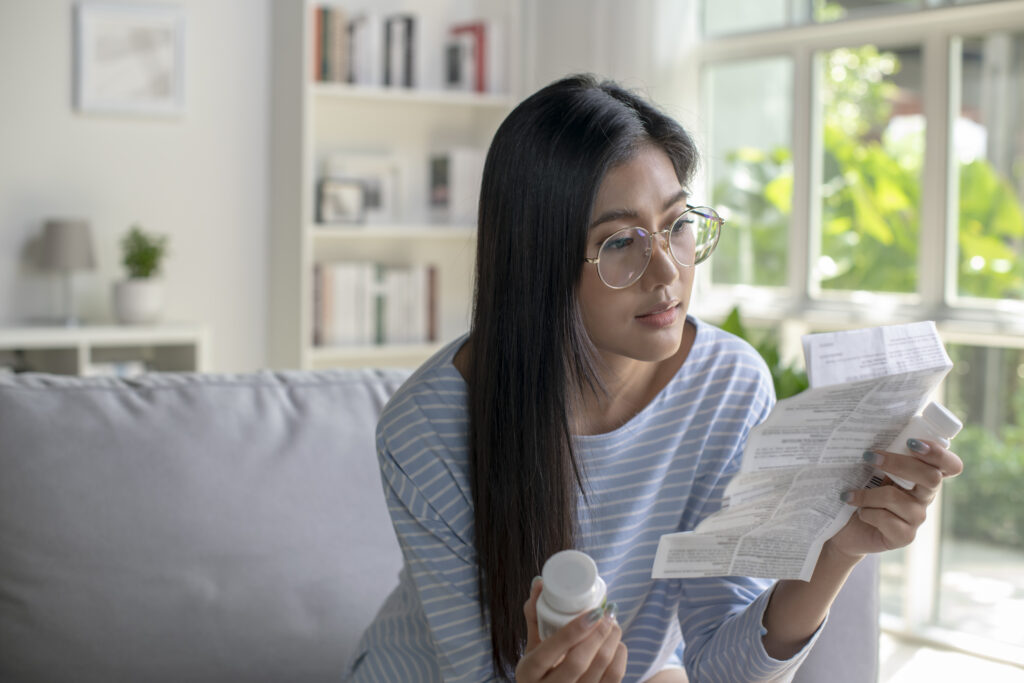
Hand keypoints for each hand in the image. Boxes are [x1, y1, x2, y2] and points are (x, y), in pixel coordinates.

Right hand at [515, 578, 626, 682]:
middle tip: (608, 613)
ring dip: (611, 642)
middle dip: (598, 634)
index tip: (592, 612)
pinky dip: (619, 658)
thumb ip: (536, 617)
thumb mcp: (533, 649)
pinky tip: (617, 644)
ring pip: (599, 670)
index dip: (573, 631)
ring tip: (613, 624)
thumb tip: (540, 582)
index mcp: (528, 672)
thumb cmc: (541, 672)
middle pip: (577, 662)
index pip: (550, 651)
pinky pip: (613, 680)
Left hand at [830, 439, 963, 558]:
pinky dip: (867, 513)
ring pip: (898, 499)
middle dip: (898, 463)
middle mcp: (924, 497)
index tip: (912, 442)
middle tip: (869, 456)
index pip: (950, 465)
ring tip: (850, 496)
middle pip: (930, 477)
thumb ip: (881, 454)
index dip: (939, 453)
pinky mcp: (904, 536)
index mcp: (922, 476)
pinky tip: (859, 513)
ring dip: (868, 494)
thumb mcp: (871, 469)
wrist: (845, 527)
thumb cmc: (859, 491)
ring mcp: (916, 518)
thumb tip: (868, 430)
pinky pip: (888, 520)